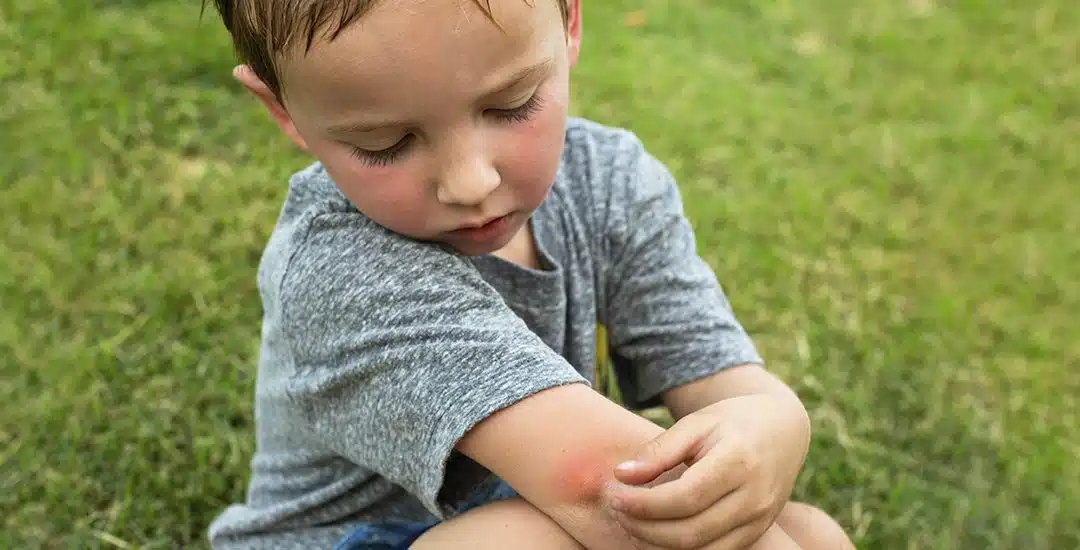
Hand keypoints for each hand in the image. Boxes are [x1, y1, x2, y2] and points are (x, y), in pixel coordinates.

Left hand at [605, 393, 809, 548]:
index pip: (684, 497)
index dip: (643, 504)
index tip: (613, 494)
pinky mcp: (756, 534)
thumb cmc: (733, 421)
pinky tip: (655, 531)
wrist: (783, 431)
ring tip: (630, 521)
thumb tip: (621, 475)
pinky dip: (679, 549)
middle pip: (690, 531)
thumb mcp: (697, 422)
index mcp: (739, 462)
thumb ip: (659, 450)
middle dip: (643, 527)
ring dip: (656, 543)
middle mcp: (754, 498)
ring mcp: (759, 521)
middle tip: (616, 509)